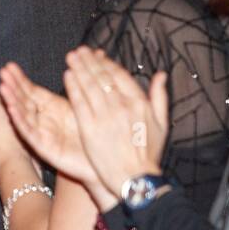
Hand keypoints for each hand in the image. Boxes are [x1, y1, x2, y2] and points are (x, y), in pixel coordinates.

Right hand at [0, 62, 97, 184]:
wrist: (104, 161)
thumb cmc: (97, 133)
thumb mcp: (90, 100)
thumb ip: (91, 76)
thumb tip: (98, 51)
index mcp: (51, 107)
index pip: (31, 90)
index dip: (20, 79)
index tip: (9, 66)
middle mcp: (43, 119)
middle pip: (23, 100)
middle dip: (12, 86)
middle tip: (2, 72)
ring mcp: (41, 133)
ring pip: (22, 115)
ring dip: (11, 101)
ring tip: (3, 88)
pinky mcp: (43, 148)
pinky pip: (29, 134)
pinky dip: (20, 121)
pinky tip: (12, 110)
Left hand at [63, 47, 167, 202]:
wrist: (136, 178)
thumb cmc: (149, 154)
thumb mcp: (162, 124)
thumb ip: (160, 96)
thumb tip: (161, 74)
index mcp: (139, 102)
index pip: (119, 75)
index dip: (106, 63)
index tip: (97, 55)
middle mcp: (122, 105)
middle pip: (102, 77)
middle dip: (89, 62)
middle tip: (79, 51)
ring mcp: (104, 116)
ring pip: (89, 86)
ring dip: (79, 69)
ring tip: (71, 57)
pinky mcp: (89, 128)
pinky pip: (79, 102)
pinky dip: (73, 87)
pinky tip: (67, 76)